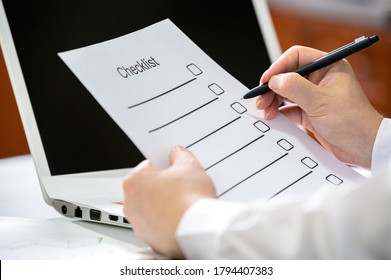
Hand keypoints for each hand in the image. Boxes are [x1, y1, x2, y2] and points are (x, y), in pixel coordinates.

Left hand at [122, 145, 215, 257]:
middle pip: (147, 189)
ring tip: (183, 205)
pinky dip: (167, 223)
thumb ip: (180, 155)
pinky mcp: (149, 239)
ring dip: (164, 206)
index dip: (165, 168)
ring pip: (151, 209)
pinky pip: (157, 227)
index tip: (174, 171)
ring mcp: (138, 224)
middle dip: (163, 187)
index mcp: (134, 182)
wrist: (198, 231)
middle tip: (181, 188)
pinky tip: (182, 220)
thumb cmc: (189, 201)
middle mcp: (130, 204)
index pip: (148, 167)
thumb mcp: (189, 166)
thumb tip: (178, 153)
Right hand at [256, 46, 382, 168]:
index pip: (297, 57)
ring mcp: (314, 96)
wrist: (363, 148)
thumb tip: (275, 80)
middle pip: (288, 75)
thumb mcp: (320, 101)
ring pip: (286, 92)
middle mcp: (320, 79)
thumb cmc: (353, 121)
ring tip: (265, 109)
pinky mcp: (310, 112)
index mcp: (328, 67)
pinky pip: (289, 108)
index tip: (267, 80)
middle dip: (273, 87)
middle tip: (261, 98)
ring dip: (273, 100)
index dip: (279, 66)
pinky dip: (279, 112)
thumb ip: (295, 88)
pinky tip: (273, 116)